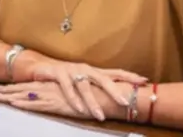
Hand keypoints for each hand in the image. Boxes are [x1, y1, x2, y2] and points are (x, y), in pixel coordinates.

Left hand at [0, 80, 88, 118]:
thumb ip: (66, 93)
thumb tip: (60, 95)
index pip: (32, 84)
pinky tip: (13, 102)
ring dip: (11, 96)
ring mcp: (52, 95)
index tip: (5, 86)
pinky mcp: (56, 104)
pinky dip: (23, 103)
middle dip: (10, 90)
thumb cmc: (94, 95)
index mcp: (55, 84)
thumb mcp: (76, 93)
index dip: (18, 86)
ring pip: (27, 95)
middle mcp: (51, 88)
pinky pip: (36, 104)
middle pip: (26, 88)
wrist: (105, 96)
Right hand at [14, 61, 144, 120]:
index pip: (115, 72)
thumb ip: (97, 86)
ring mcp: (71, 70)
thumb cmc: (63, 76)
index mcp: (93, 70)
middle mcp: (84, 68)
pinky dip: (73, 99)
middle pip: (103, 78)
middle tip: (125, 102)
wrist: (38, 67)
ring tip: (100, 116)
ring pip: (85, 86)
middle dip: (115, 91)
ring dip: (92, 102)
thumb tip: (118, 96)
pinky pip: (67, 88)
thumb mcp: (82, 80)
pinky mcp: (57, 73)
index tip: (144, 81)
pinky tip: (78, 109)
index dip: (129, 76)